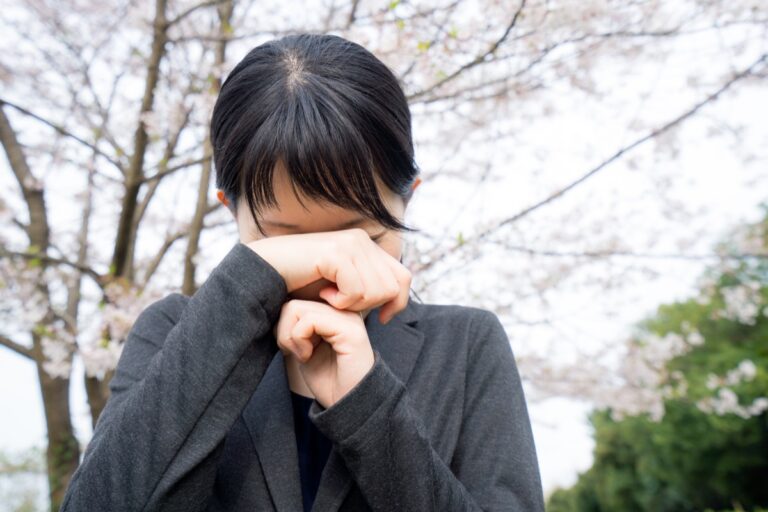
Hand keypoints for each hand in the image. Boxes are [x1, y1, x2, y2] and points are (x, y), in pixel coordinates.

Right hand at [246, 228, 410, 324]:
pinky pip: (356, 291)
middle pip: (391, 288)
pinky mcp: (336, 253)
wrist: (267, 272)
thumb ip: (367, 290)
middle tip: (341, 304)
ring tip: (330, 298)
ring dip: (352, 305)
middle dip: (369, 306)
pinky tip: (324, 295)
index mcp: (367, 246)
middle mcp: (362, 240)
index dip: (398, 303)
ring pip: (375, 292)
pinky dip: (341, 302)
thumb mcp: (342, 288)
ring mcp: (350, 244)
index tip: (381, 319)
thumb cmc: (302, 283)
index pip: (403, 277)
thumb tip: (396, 302)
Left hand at [273, 299, 373, 407]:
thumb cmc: (329, 381)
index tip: (291, 348)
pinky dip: (299, 340)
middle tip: (295, 354)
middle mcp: (341, 310)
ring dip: (290, 337)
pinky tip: (308, 356)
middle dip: (284, 332)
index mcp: (333, 312)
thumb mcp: (304, 348)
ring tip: (303, 355)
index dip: (283, 326)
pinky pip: (309, 321)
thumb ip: (295, 327)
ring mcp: (347, 317)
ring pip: (297, 309)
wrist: (350, 405)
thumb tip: (275, 311)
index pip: (295, 301)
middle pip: (292, 304)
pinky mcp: (349, 328)